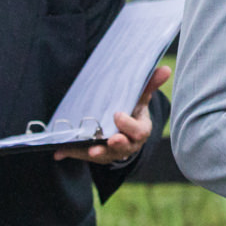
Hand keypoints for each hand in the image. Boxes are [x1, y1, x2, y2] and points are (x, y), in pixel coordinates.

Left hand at [55, 64, 170, 164]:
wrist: (122, 127)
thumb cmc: (132, 109)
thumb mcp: (140, 97)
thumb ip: (149, 83)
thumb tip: (166, 69)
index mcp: (140, 129)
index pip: (139, 131)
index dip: (129, 126)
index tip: (117, 115)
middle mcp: (128, 144)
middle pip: (125, 147)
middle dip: (118, 144)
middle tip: (110, 140)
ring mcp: (111, 152)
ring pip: (105, 156)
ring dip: (96, 153)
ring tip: (91, 151)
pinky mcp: (95, 154)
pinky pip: (83, 155)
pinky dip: (71, 153)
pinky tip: (59, 153)